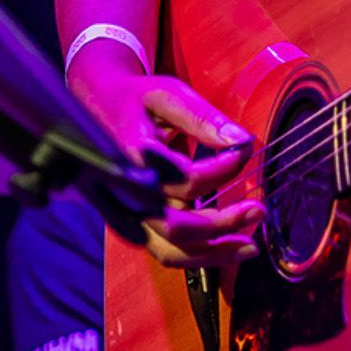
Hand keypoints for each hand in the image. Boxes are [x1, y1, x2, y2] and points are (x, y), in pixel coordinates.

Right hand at [69, 38, 264, 269]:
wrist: (92, 106)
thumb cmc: (132, 98)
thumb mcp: (166, 94)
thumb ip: (202, 118)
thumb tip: (241, 141)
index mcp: (132, 156)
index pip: (186, 178)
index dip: (223, 169)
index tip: (244, 151)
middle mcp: (125, 192)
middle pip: (177, 225)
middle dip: (223, 224)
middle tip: (258, 210)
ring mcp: (123, 213)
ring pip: (169, 250)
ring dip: (213, 253)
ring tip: (249, 246)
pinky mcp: (127, 223)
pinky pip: (161, 251)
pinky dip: (195, 256)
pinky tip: (222, 248)